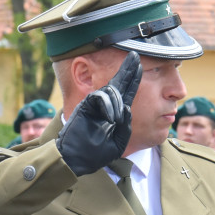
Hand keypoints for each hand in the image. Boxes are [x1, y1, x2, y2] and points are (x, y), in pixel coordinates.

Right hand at [56, 51, 140, 175]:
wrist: (76, 158)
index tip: (138, 65)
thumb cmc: (96, 152)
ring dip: (117, 104)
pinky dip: (108, 106)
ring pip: (111, 91)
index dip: (133, 78)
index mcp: (113, 113)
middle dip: (127, 70)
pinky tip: (111, 118)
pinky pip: (101, 97)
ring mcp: (94, 104)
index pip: (126, 92)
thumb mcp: (118, 141)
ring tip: (115, 121)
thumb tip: (127, 107)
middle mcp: (104, 105)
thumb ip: (126, 125)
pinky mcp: (85, 105)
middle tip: (135, 56)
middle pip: (118, 83)